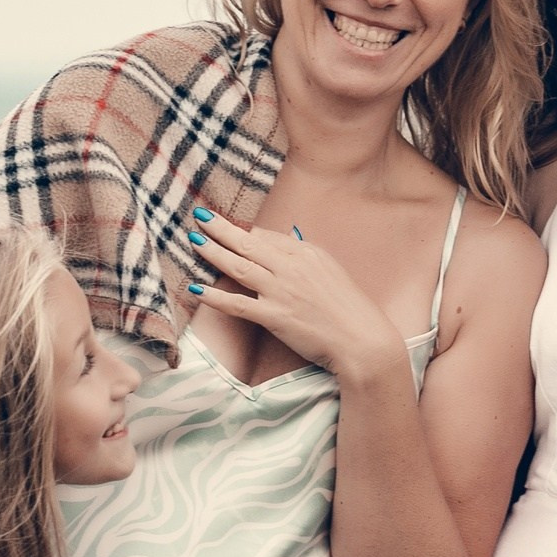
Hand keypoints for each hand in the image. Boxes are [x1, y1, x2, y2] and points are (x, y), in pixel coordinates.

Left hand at [186, 212, 400, 384]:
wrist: (363, 340)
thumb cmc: (349, 308)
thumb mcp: (331, 270)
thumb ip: (306, 252)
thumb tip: (291, 233)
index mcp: (307, 253)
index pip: (267, 236)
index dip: (244, 231)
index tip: (225, 226)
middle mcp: (292, 267)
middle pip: (248, 243)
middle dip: (221, 228)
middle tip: (200, 216)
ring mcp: (282, 292)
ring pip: (239, 267)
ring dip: (213, 252)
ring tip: (193, 240)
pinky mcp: (275, 317)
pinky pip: (237, 304)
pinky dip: (214, 296)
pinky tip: (195, 288)